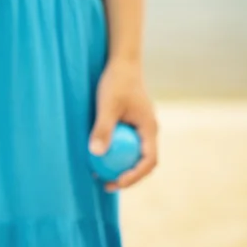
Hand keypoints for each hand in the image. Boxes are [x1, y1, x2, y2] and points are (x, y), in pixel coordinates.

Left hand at [89, 59, 157, 190]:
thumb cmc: (116, 81)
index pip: (148, 161)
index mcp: (149, 128)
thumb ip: (103, 128)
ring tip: (100, 173)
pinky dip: (115, 151)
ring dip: (121, 165)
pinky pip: (126, 142)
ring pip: (134, 152)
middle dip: (127, 176)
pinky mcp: (131, 121)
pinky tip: (97, 154)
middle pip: (143, 161)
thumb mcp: (107, 105)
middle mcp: (148, 130)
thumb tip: (96, 153)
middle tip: (106, 184)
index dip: (134, 176)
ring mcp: (141, 126)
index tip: (117, 182)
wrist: (122, 62)